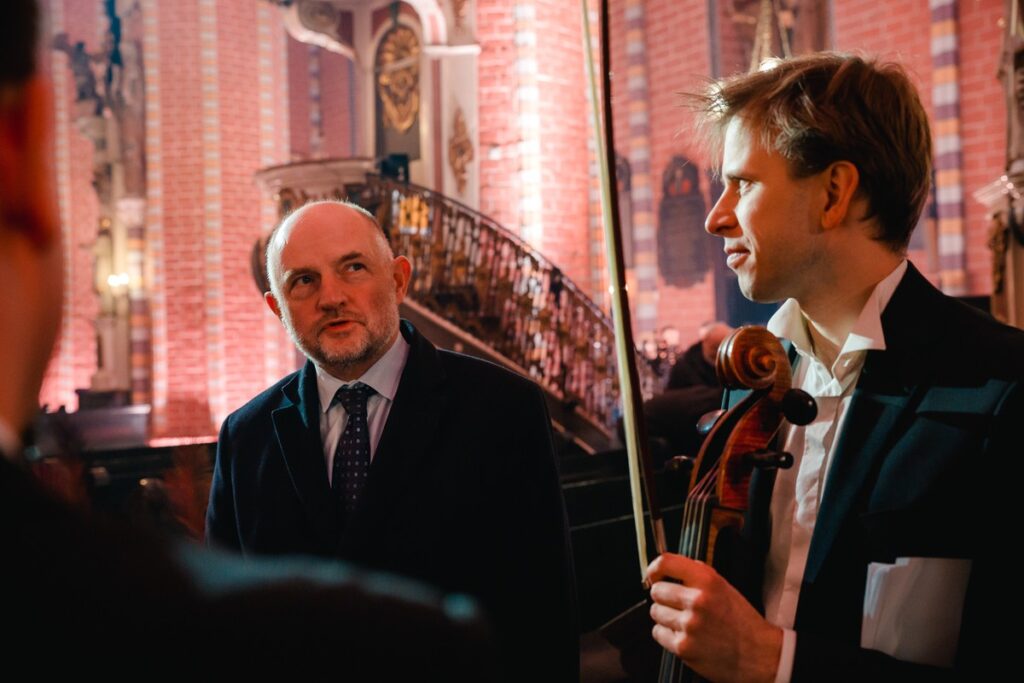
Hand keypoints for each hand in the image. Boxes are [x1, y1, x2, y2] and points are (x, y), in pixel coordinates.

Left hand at [647, 553, 782, 682]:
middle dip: (663, 597)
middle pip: (656, 591)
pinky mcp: (683, 647)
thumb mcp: (723, 586)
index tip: (654, 575)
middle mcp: (697, 600)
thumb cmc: (741, 620)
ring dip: (665, 616)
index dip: (655, 569)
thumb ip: (695, 575)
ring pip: (655, 612)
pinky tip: (685, 635)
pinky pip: (658, 633)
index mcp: (707, 580)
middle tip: (676, 604)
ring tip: (685, 621)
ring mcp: (689, 624)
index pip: (666, 562)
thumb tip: (666, 570)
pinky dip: (667, 634)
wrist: (758, 654)